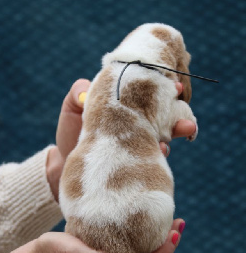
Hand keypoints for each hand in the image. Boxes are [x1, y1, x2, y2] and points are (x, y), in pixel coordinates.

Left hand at [46, 80, 195, 199]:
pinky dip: (154, 158)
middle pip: (164, 122)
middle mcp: (136, 129)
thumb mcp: (72, 108)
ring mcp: (136, 148)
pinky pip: (149, 162)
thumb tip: (88, 86)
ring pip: (161, 143)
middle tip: (188, 123)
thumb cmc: (71, 132)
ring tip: (172, 138)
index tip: (176, 87)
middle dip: (180, 121)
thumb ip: (78, 93)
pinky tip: (157, 154)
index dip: (164, 93)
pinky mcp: (133, 165)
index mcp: (127, 111)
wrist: (64, 163)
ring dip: (170, 140)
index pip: (150, 99)